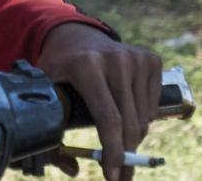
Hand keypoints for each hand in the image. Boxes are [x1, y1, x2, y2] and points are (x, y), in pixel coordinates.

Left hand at [35, 22, 161, 180]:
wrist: (77, 36)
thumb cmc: (60, 69)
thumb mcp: (48, 92)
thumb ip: (52, 132)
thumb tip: (74, 170)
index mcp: (87, 66)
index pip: (108, 119)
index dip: (112, 151)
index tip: (113, 176)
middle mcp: (115, 59)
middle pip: (129, 123)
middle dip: (126, 155)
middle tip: (121, 175)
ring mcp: (136, 58)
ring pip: (144, 118)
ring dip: (133, 137)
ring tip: (118, 140)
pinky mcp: (151, 60)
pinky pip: (153, 106)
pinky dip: (143, 119)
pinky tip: (127, 114)